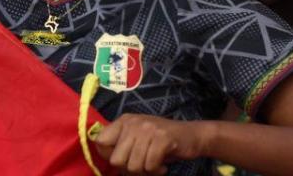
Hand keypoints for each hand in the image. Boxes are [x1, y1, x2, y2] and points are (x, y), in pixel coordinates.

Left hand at [93, 114, 208, 174]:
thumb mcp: (137, 137)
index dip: (108, 156)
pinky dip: (156, 171)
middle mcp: (133, 122)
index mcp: (123, 121)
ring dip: (145, 172)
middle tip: (142, 167)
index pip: (100, 141)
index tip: (123, 161)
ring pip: (133, 166)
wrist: (192, 135)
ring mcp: (147, 129)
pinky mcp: (162, 138)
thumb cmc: (161, 141)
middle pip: (116, 159)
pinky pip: (150, 165)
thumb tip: (108, 160)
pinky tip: (162, 166)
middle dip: (129, 169)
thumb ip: (121, 145)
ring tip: (154, 165)